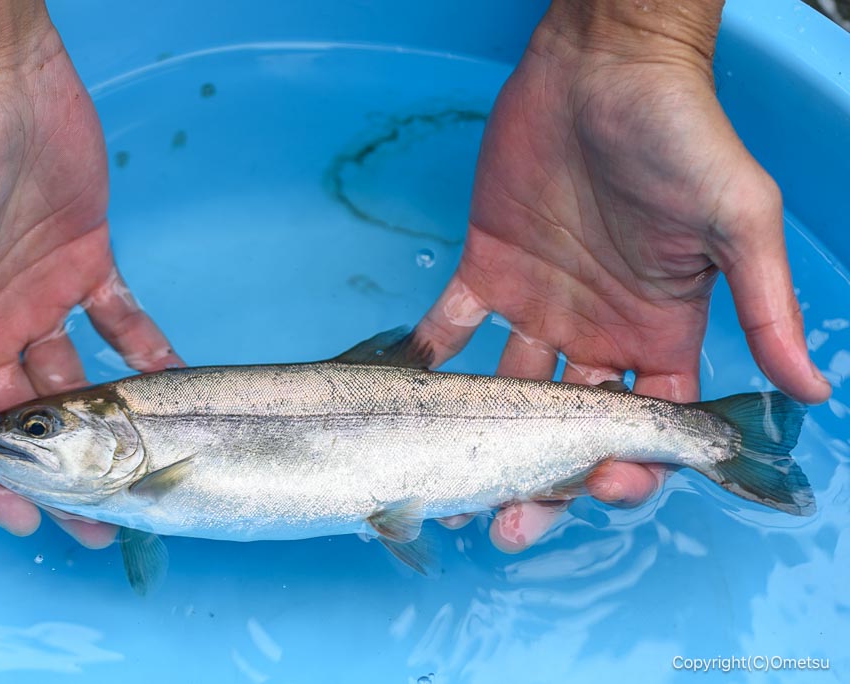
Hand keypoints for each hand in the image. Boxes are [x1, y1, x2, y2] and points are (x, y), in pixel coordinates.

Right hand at [0, 3, 180, 547]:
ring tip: (148, 472)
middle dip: (59, 475)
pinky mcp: (88, 265)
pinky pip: (122, 321)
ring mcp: (41, 299)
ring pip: (77, 382)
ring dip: (110, 427)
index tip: (25, 522)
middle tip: (101, 524)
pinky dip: (145, 353)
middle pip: (26, 421)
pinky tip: (172, 386)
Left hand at [416, 0, 829, 550]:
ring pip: (505, 392)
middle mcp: (596, 331)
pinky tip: (409, 391)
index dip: (626, 468)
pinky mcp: (486, 268)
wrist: (604, 66)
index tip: (600, 489)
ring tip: (446, 482)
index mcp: (659, 332)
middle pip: (567, 427)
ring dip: (477, 437)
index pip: (643, 423)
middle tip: (506, 527)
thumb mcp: (739, 221)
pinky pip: (451, 326)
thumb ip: (764, 308)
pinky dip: (428, 358)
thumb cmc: (680, 135)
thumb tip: (810, 393)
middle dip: (543, 481)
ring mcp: (538, 304)